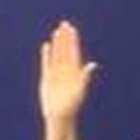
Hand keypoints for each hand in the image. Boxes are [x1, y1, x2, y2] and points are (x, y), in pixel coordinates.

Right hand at [38, 21, 97, 139]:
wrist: (59, 115)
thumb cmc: (72, 105)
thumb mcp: (80, 89)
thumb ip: (85, 76)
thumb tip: (93, 64)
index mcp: (75, 71)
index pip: (74, 52)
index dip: (73, 41)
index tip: (73, 30)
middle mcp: (66, 70)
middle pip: (65, 50)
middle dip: (65, 38)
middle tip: (65, 24)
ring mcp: (56, 73)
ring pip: (56, 54)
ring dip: (57, 44)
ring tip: (56, 32)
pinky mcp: (47, 78)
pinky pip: (46, 63)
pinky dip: (46, 55)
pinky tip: (46, 46)